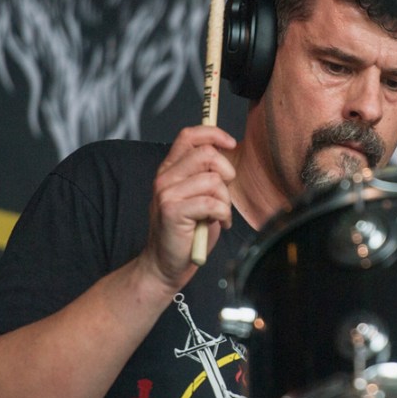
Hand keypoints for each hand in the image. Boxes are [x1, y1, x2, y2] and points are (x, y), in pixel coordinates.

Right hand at [141, 125, 236, 290]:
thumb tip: (224, 152)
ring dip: (225, 200)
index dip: (213, 134)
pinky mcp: (173, 211)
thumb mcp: (199, 195)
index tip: (230, 143)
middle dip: (227, 173)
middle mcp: (165, 177)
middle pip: (207, 154)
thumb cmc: (188, 232)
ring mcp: (167, 193)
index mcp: (171, 169)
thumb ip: (207, 173)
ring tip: (218, 215)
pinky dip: (223, 215)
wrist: (166, 264)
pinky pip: (213, 203)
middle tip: (224, 194)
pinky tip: (218, 224)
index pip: (189, 136)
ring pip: (214, 181)